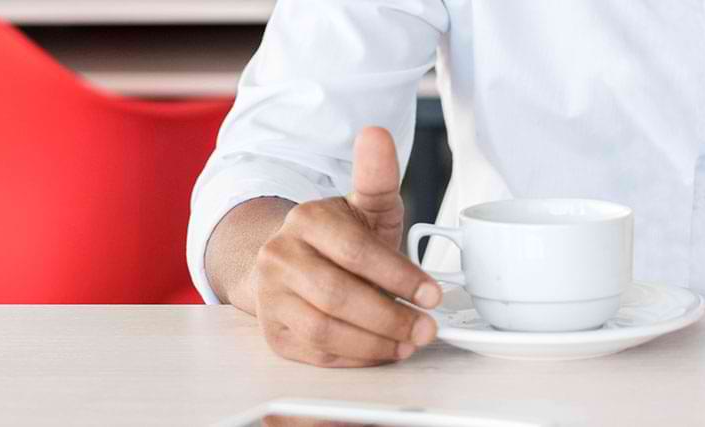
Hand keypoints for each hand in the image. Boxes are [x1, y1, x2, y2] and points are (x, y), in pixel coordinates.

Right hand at [241, 127, 441, 366]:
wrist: (289, 263)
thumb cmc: (337, 239)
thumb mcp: (364, 205)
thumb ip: (377, 176)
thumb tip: (377, 135)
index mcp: (306, 219)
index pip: (357, 252)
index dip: (400, 277)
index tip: (433, 294)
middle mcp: (280, 256)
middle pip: (338, 296)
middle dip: (390, 317)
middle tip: (426, 328)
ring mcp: (271, 296)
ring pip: (324, 330)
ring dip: (375, 343)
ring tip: (408, 343)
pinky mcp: (272, 331)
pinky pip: (315, 353)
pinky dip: (355, 357)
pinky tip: (382, 351)